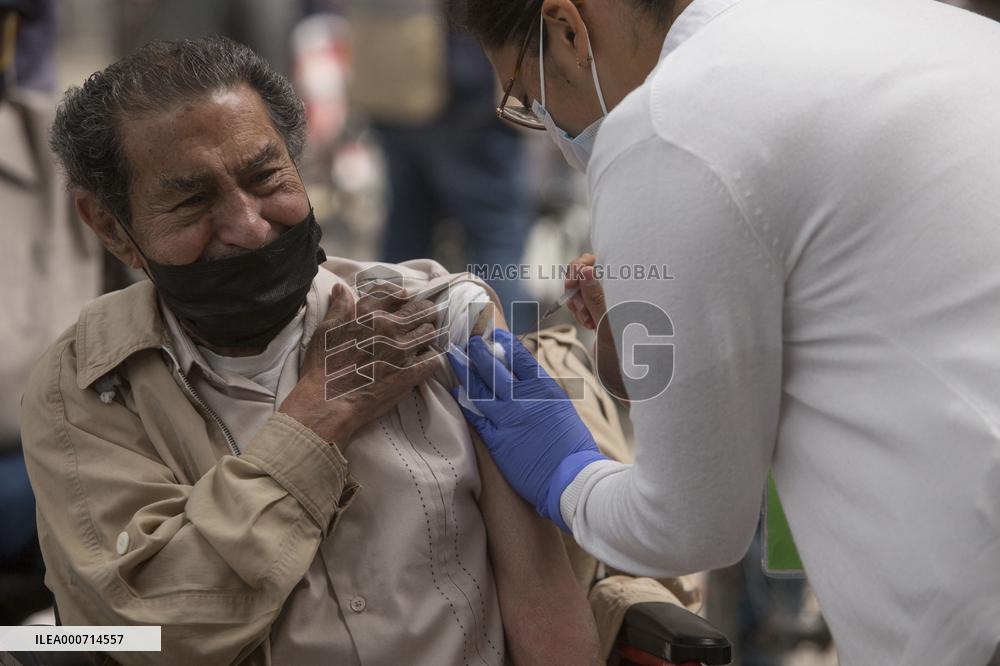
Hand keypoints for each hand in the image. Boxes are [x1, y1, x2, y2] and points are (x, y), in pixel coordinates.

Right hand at [280, 283, 440, 445]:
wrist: (328, 400)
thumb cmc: (323, 366)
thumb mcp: (325, 330)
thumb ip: (338, 307)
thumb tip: (342, 288)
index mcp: (367, 314)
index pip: (396, 293)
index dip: (403, 296)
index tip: (404, 301)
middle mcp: (388, 327)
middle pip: (421, 309)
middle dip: (424, 311)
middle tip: (421, 318)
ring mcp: (402, 350)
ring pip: (430, 332)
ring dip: (427, 334)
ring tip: (422, 340)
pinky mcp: (410, 373)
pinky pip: (433, 360)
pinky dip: (431, 359)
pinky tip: (425, 361)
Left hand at [448, 329, 606, 530]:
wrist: (574, 479)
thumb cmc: (575, 449)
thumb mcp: (564, 411)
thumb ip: (543, 395)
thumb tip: (528, 382)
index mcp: (545, 390)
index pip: (521, 358)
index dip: (505, 343)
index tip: (494, 334)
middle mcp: (524, 400)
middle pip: (494, 368)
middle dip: (478, 351)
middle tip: (468, 341)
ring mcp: (509, 419)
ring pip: (480, 389)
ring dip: (465, 371)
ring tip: (454, 357)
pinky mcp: (498, 441)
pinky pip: (476, 418)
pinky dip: (465, 403)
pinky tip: (456, 393)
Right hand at [565, 253, 627, 401]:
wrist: (633, 378)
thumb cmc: (629, 352)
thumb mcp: (609, 324)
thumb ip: (596, 297)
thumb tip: (586, 270)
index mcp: (628, 285)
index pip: (599, 260)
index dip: (580, 266)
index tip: (570, 283)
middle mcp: (621, 288)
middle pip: (588, 271)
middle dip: (577, 288)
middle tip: (580, 310)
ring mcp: (613, 299)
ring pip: (584, 287)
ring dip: (579, 302)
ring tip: (588, 322)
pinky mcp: (606, 310)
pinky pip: (586, 300)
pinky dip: (582, 310)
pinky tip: (589, 325)